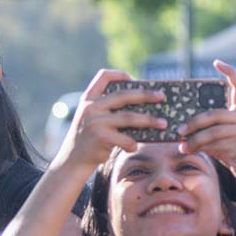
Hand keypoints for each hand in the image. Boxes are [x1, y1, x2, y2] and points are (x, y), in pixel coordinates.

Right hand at [50, 69, 166, 172]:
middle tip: (162, 97)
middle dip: (145, 95)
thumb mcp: (90, 117)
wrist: (72, 160)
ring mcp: (96, 122)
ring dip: (149, 121)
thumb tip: (141, 102)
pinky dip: (133, 144)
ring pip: (130, 118)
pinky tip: (134, 147)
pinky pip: (126, 139)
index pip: (103, 76)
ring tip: (163, 123)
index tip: (134, 79)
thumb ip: (106, 108)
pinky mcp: (102, 138)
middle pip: (123, 95)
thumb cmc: (88, 138)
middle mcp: (91, 107)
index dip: (120, 75)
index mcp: (88, 99)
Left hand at [178, 60, 235, 187]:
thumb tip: (183, 131)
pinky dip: (200, 146)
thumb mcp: (223, 142)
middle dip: (194, 122)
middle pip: (214, 113)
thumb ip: (210, 133)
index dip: (229, 73)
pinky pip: (216, 142)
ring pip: (213, 130)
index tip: (217, 62)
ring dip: (194, 138)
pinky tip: (189, 150)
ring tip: (182, 145)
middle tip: (179, 130)